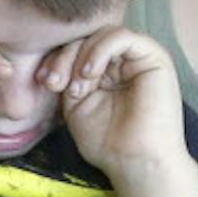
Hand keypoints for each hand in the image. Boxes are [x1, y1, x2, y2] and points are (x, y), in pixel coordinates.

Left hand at [47, 27, 197, 196]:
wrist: (135, 163)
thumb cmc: (107, 142)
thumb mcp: (74, 105)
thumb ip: (67, 77)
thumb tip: (55, 56)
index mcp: (105, 72)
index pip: (77, 49)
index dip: (56, 59)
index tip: (43, 81)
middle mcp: (122, 62)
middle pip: (87, 38)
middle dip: (64, 58)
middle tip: (54, 84)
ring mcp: (139, 58)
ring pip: (101, 34)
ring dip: (80, 56)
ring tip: (76, 88)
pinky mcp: (154, 57)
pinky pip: (121, 36)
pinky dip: (99, 51)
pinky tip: (89, 74)